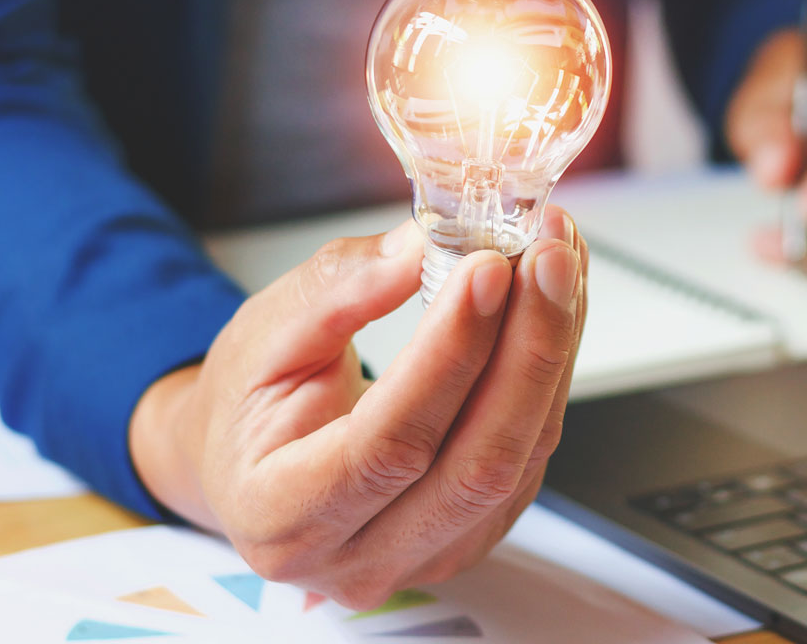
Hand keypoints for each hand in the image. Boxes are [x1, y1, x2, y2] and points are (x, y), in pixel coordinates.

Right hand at [128, 208, 586, 608]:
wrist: (251, 459)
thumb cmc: (249, 399)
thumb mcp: (264, 331)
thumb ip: (339, 290)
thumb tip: (424, 246)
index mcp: (280, 515)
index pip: (388, 443)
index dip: (449, 355)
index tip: (487, 269)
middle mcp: (358, 560)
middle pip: (474, 464)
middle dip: (526, 350)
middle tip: (548, 257)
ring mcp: (425, 558)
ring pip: (518, 460)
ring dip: (551, 352)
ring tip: (558, 263)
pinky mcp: (473, 534)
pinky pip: (531, 455)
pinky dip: (550, 372)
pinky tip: (551, 306)